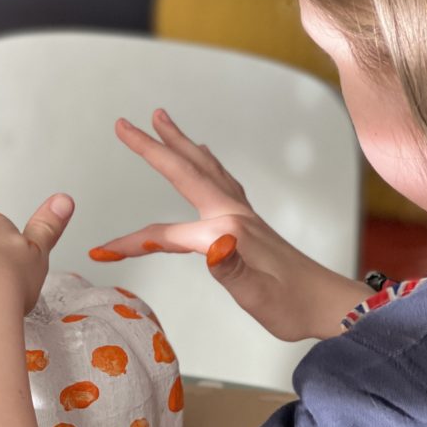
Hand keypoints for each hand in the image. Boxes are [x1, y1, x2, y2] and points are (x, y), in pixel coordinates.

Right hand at [89, 109, 366, 340]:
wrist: (326, 304)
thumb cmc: (291, 306)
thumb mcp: (257, 296)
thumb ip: (232, 269)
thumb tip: (213, 246)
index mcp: (226, 232)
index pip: (164, 234)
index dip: (130, 243)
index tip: (100, 250)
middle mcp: (233, 214)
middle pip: (185, 172)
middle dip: (153, 147)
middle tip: (124, 124)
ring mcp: (243, 214)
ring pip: (204, 167)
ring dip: (180, 143)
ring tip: (162, 120)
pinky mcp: (250, 221)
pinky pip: (221, 178)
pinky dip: (204, 161)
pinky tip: (202, 156)